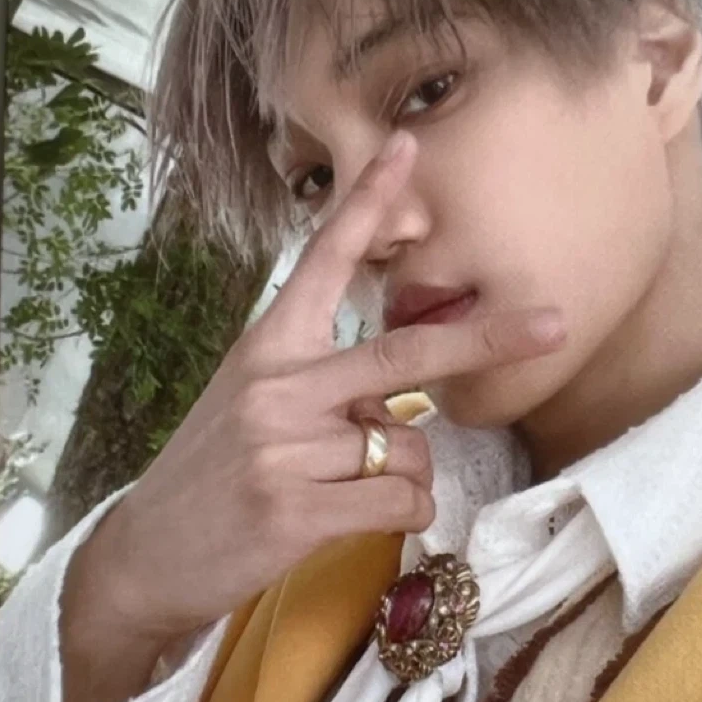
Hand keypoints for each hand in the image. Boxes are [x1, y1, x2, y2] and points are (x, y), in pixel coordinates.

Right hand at [59, 130, 566, 701]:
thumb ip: (320, 383)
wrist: (148, 554)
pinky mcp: (296, 510)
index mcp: (267, 346)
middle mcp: (277, 385)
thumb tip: (402, 403)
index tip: (407, 146)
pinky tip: (355, 518)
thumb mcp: (249, 404)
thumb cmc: (212, 474)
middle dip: (487, 337)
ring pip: (410, 449)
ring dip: (403, 473)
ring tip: (347, 489)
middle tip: (553, 324)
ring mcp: (285, 448)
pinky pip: (400, 501)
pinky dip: (404, 513)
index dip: (368, 203)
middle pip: (404, 353)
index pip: (323, 260)